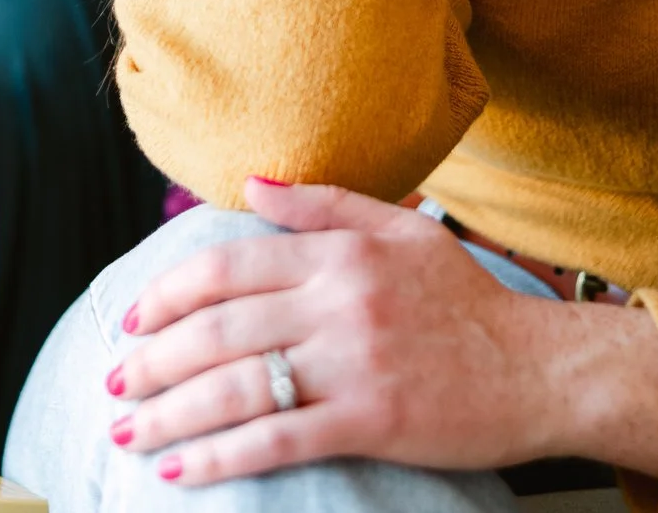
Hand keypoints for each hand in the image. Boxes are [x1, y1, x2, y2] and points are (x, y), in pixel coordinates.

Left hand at [104, 180, 657, 485]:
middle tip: (115, 382)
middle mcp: (339, 301)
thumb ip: (323, 205)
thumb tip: (250, 184)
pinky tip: (183, 472)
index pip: (229, 264)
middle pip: (218, 328)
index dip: (169, 293)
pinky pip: (276, 439)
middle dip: (153, 359)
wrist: (542, 370)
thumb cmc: (468, 302)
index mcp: (341, 254)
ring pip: (235, 386)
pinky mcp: (369, 420)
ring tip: (129, 432)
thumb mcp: (402, 232)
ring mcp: (353, 363)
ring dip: (169, 413)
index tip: (135, 319)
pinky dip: (220, 458)